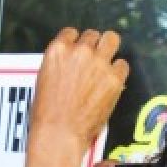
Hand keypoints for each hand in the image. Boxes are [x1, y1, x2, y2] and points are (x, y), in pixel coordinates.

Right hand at [29, 28, 128, 159]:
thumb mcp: (44, 80)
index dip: (76, 42)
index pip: (71, 33)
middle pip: (93, 35)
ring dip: (109, 49)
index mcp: (58, 51)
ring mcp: (99, 64)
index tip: (79, 49)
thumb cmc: (48, 114)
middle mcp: (79, 52)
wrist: (59, 133)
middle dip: (94, 45)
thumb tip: (70, 64)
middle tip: (94, 58)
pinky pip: (123, 65)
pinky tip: (112, 81)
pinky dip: (119, 72)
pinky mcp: (114, 78)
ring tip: (108, 60)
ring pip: (112, 39)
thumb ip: (59, 65)